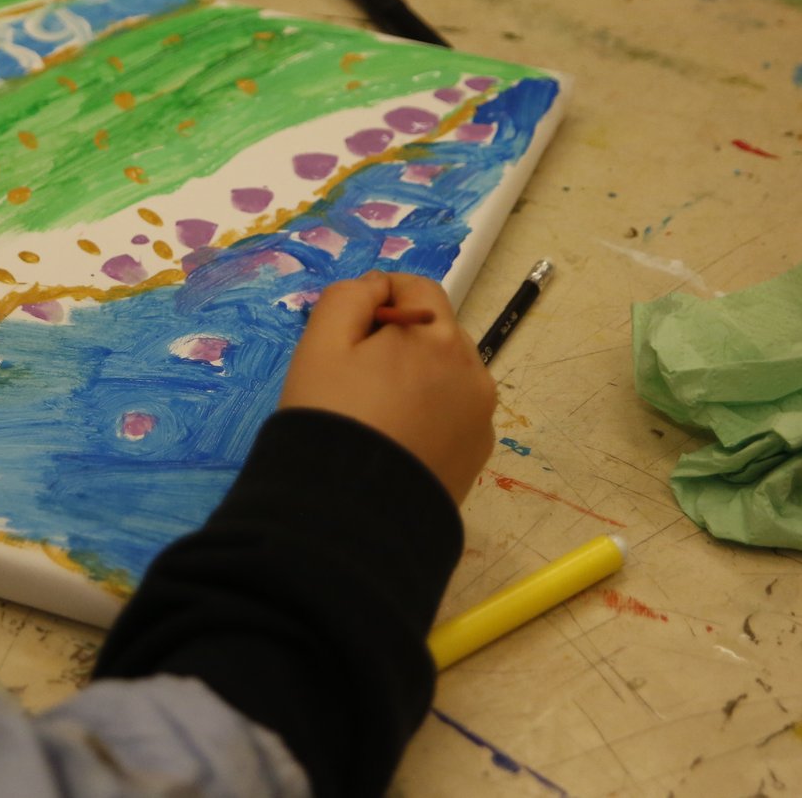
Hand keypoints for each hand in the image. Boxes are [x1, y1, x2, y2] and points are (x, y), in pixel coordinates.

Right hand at [277, 272, 494, 504]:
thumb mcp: (321, 344)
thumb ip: (349, 297)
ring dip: (419, 378)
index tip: (349, 330)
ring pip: (448, 375)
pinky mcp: (478, 456)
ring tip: (377, 414)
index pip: (417, 289)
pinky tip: (397, 441)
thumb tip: (377, 287)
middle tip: (355, 377)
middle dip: (401, 341)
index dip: (379, 298)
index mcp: (438, 337)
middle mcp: (473, 371)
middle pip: (436, 332)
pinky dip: (430, 416)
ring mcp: (480, 418)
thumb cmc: (331, 417)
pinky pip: (454, 415)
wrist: (351, 515)